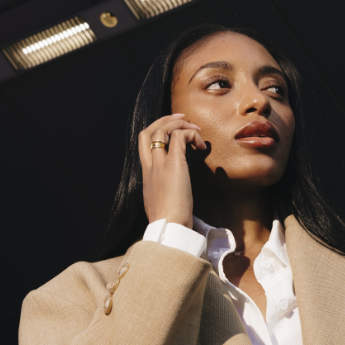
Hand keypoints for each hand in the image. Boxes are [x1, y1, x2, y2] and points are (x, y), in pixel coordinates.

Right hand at [139, 114, 206, 228]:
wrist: (169, 226)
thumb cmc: (168, 220)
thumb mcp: (160, 202)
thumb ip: (162, 192)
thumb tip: (173, 191)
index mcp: (145, 174)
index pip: (144, 145)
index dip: (156, 133)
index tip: (172, 132)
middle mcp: (150, 166)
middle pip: (147, 132)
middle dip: (163, 121)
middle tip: (181, 118)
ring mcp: (160, 163)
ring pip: (162, 130)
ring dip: (180, 124)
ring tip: (195, 130)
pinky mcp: (174, 163)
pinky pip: (180, 137)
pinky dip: (191, 135)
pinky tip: (201, 146)